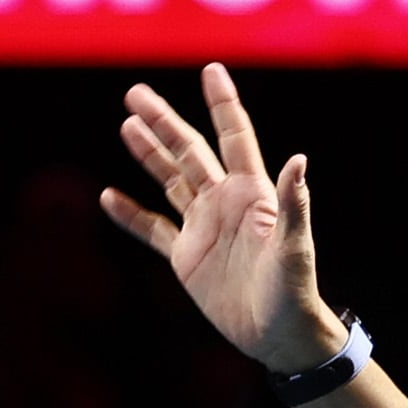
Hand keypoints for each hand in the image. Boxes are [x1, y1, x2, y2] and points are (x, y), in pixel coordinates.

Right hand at [101, 63, 346, 372]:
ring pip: (170, 181)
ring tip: (128, 123)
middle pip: (190, 152)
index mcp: (253, 194)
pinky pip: (153, 229)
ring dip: (149, 154)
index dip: (222, 104)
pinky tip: (108, 196)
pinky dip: (130, 215)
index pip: (235, 137)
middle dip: (165, 122)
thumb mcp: (294, 247)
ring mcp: (204, 227)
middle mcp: (225, 203)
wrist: (279, 336)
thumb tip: (299, 160)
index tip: (211, 70)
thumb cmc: (294, 292)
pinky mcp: (186, 256)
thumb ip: (294, 204)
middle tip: (135, 92)